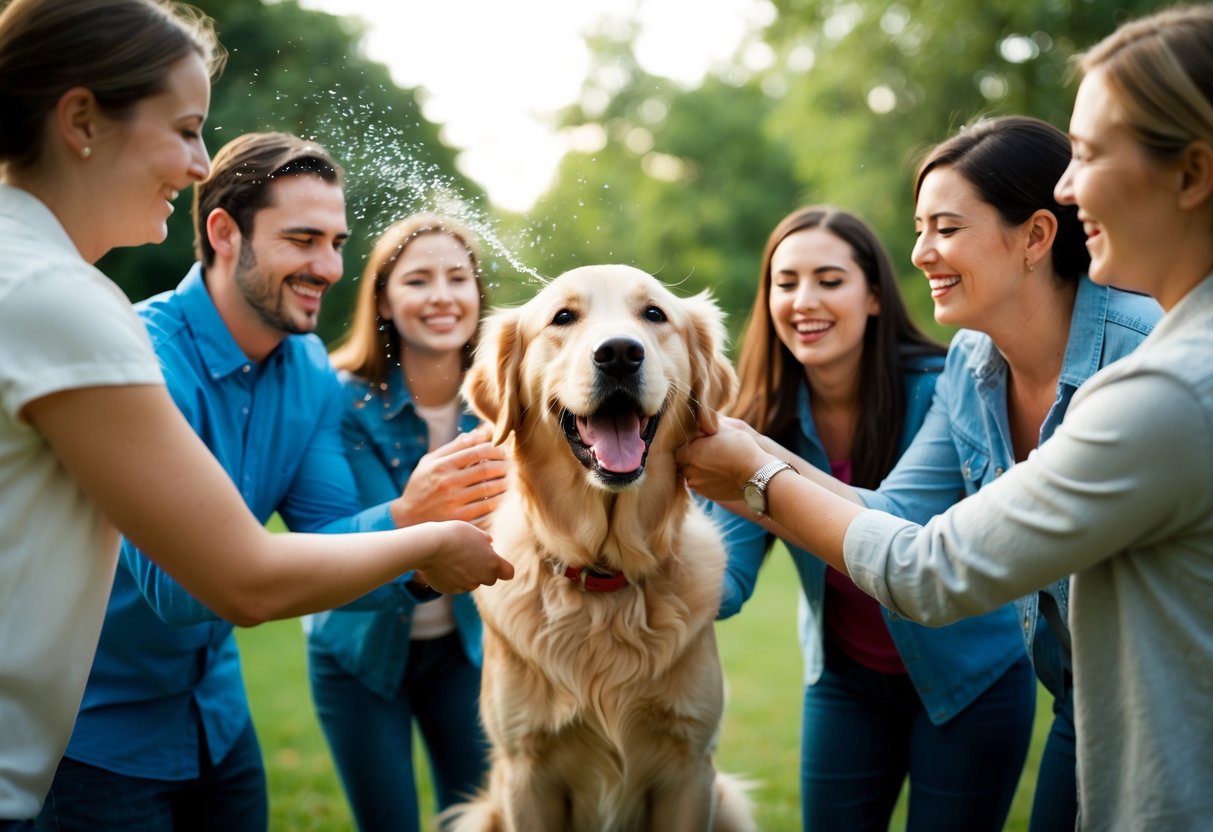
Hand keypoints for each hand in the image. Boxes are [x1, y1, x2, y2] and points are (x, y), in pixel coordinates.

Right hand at [391, 426, 508, 529]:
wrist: (407, 518)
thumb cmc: (420, 485)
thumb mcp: (429, 462)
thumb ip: (453, 447)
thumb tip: (477, 433)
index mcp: (442, 466)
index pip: (476, 452)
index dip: (495, 449)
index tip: (504, 451)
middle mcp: (448, 484)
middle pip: (486, 470)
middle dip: (504, 465)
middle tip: (513, 465)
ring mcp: (455, 504)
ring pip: (490, 491)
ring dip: (505, 484)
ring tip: (512, 480)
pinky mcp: (460, 522)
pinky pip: (487, 511)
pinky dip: (499, 504)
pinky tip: (505, 499)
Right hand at [414, 520, 513, 593]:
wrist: (429, 546)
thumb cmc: (453, 534)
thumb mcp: (474, 532)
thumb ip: (484, 541)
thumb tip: (489, 544)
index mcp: (492, 563)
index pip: (508, 573)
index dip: (503, 568)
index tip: (497, 563)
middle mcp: (481, 578)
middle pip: (489, 579)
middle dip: (483, 570)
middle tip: (470, 556)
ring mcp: (465, 586)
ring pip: (471, 582)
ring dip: (466, 575)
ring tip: (452, 558)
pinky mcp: (450, 590)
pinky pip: (455, 585)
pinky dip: (452, 579)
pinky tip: (443, 566)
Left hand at [674, 418, 768, 502]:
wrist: (756, 474)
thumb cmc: (741, 448)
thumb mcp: (724, 429)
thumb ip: (706, 423)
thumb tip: (699, 417)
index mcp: (689, 452)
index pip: (676, 449)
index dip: (686, 445)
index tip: (696, 442)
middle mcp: (689, 470)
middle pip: (682, 462)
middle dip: (690, 457)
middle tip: (705, 453)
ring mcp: (697, 484)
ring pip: (690, 474)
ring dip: (697, 469)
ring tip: (714, 464)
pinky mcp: (706, 494)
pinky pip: (700, 485)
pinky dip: (706, 479)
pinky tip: (719, 474)